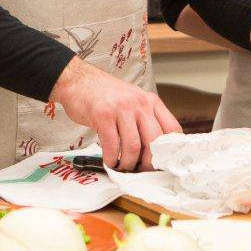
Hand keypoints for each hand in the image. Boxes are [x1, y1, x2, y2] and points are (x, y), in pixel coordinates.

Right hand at [48, 58, 181, 171]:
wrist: (78, 80)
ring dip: (128, 164)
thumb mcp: (133, 101)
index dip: (170, 151)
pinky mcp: (103, 116)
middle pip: (155, 141)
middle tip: (141, 170)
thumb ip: (145, 120)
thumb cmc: (105, 95)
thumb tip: (153, 151)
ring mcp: (121, 108)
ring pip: (133, 147)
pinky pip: (112, 146)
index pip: (172, 129)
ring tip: (123, 167)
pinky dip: (112, 159)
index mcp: (151, 101)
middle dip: (149, 163)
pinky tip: (110, 161)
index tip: (163, 163)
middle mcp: (140, 103)